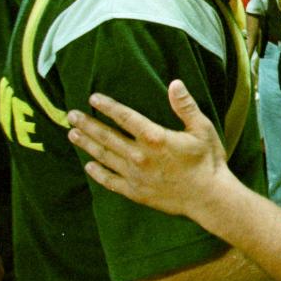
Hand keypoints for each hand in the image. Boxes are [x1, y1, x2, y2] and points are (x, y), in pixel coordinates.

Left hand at [67, 80, 229, 218]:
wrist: (208, 197)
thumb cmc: (207, 160)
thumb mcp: (202, 128)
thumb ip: (186, 106)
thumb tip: (174, 83)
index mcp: (154, 137)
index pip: (124, 117)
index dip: (107, 106)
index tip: (93, 98)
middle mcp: (139, 155)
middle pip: (107, 136)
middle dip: (88, 124)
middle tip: (71, 115)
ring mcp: (135, 175)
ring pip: (105, 157)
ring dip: (88, 145)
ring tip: (72, 135)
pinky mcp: (136, 192)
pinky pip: (110, 181)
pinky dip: (98, 173)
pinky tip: (88, 166)